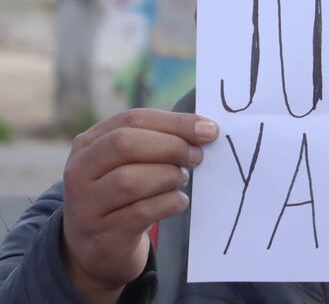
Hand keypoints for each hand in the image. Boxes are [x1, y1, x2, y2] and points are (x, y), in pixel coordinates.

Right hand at [62, 109, 218, 303]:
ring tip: (181, 180)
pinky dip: (169, 203)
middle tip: (197, 156)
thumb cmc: (122, 193)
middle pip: (125, 144)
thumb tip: (205, 129)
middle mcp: (79, 171)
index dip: (175, 122)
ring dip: (168, 176)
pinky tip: (179, 201)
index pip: (133, 119)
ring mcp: (86, 206)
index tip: (209, 129)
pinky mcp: (103, 235)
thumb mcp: (129, 162)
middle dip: (171, 147)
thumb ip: (158, 139)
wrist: (96, 249)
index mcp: (89, 143)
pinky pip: (142, 212)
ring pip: (130, 180)